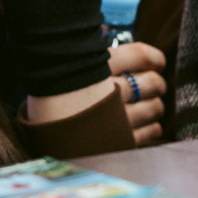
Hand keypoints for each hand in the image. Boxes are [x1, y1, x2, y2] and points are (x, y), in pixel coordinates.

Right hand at [23, 42, 168, 145]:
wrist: (41, 131)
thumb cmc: (53, 94)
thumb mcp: (72, 67)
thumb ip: (101, 60)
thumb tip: (139, 58)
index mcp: (97, 68)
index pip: (141, 56)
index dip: (154, 58)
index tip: (156, 62)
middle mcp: (109, 91)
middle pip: (152, 83)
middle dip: (156, 84)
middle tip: (152, 85)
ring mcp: (116, 119)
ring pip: (154, 108)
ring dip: (155, 105)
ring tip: (148, 105)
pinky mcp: (120, 141)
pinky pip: (150, 132)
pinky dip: (152, 127)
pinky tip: (145, 124)